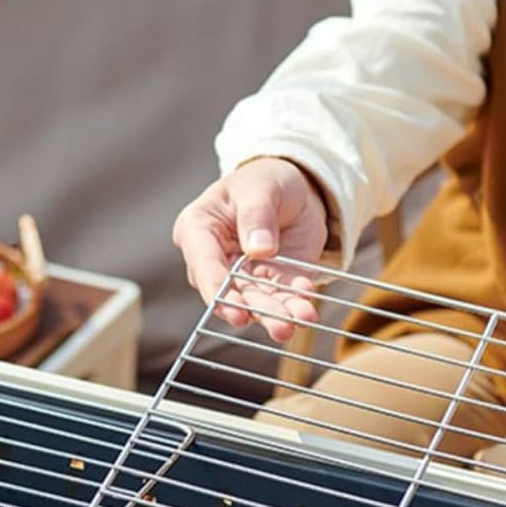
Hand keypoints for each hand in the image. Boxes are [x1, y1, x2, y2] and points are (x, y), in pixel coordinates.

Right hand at [172, 156, 327, 341]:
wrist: (292, 187)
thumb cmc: (263, 180)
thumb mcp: (260, 187)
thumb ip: (256, 215)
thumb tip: (259, 249)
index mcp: (198, 231)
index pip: (204, 265)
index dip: (218, 290)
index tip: (236, 309)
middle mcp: (215, 261)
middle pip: (231, 292)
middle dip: (256, 310)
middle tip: (278, 326)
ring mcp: (242, 276)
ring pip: (257, 302)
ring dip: (277, 315)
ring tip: (298, 320)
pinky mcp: (271, 283)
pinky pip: (282, 297)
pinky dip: (296, 303)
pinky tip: (307, 307)